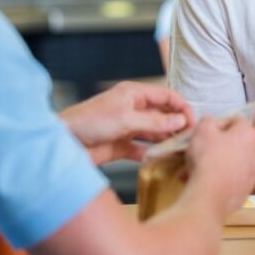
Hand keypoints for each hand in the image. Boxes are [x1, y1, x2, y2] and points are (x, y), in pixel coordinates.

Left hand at [60, 81, 192, 164]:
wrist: (61, 144)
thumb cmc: (89, 122)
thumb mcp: (126, 119)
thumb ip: (156, 121)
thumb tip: (181, 120)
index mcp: (134, 94)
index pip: (167, 96)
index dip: (182, 107)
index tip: (193, 122)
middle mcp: (133, 109)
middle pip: (163, 115)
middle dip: (177, 125)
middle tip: (189, 139)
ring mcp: (127, 128)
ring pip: (154, 133)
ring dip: (165, 141)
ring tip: (179, 151)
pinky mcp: (120, 146)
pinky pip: (141, 150)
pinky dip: (150, 155)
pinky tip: (160, 160)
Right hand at [185, 117, 254, 216]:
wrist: (211, 195)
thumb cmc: (209, 157)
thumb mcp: (202, 130)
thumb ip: (207, 121)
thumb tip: (210, 121)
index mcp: (250, 134)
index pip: (236, 120)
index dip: (218, 123)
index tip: (205, 132)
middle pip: (233, 144)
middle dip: (213, 147)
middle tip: (197, 151)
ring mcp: (252, 174)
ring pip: (229, 164)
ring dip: (212, 165)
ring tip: (192, 170)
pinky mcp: (245, 192)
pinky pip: (229, 180)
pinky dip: (217, 180)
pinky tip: (200, 182)